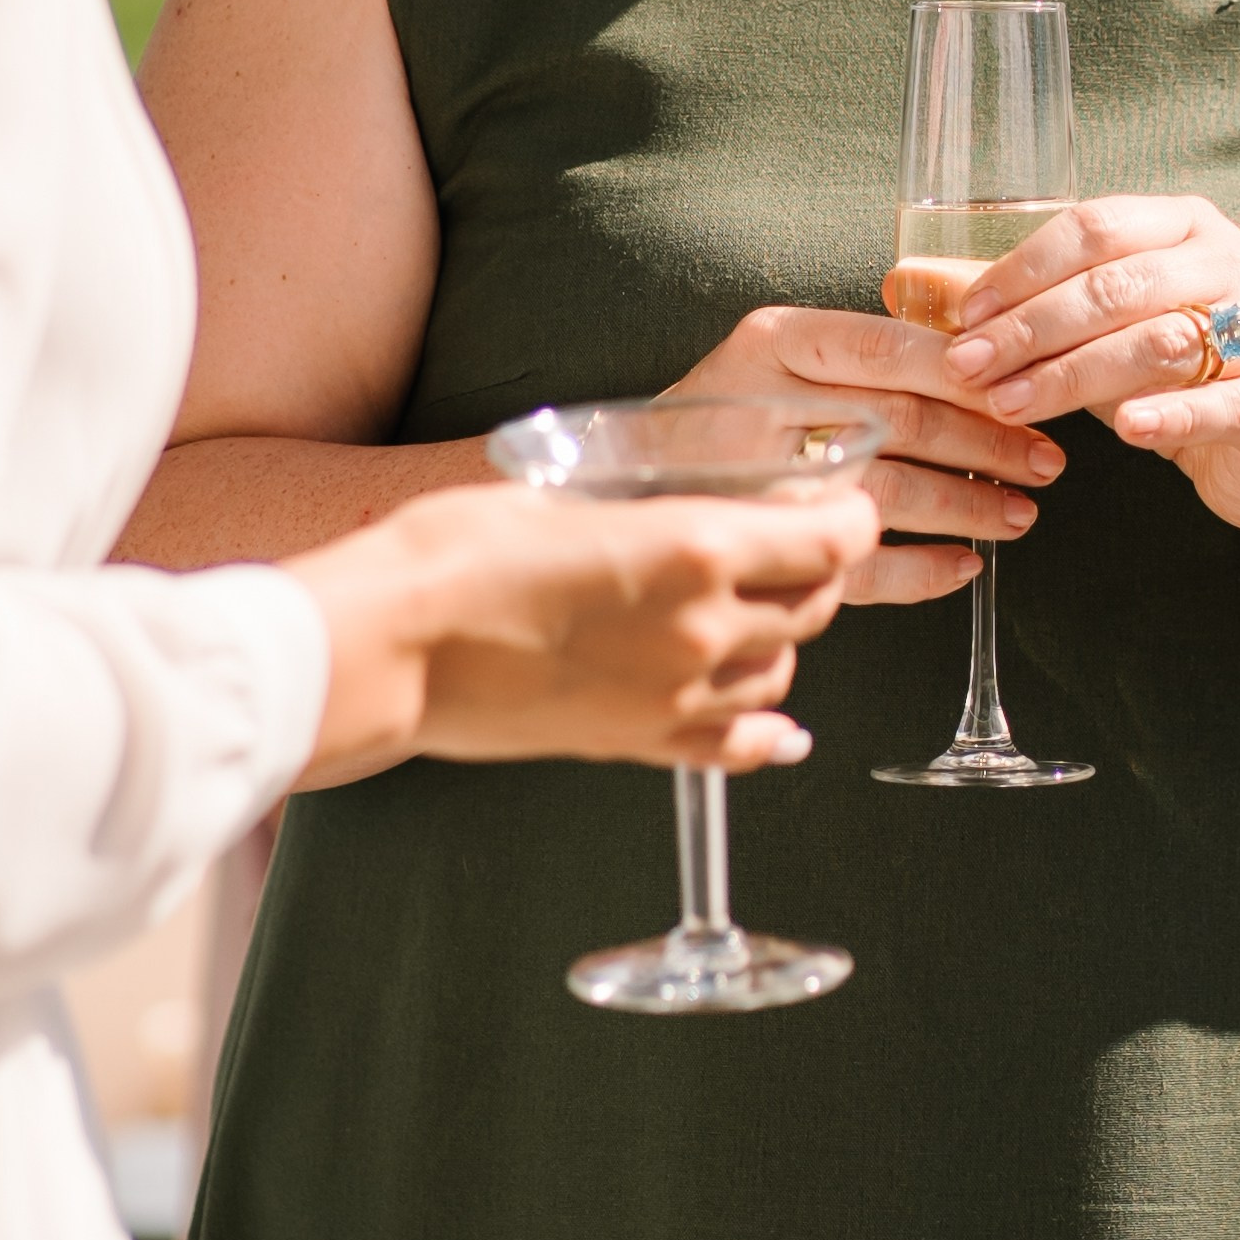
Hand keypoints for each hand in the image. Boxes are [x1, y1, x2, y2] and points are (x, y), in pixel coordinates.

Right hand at [287, 478, 880, 784]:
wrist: (391, 644)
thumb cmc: (456, 552)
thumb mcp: (566, 493)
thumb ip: (646, 507)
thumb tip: (684, 507)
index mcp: (693, 549)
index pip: (828, 541)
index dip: (848, 518)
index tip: (841, 503)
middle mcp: (703, 629)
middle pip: (813, 607)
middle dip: (816, 572)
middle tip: (795, 546)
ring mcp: (673, 696)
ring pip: (781, 674)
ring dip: (783, 641)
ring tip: (756, 613)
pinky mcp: (636, 743)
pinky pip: (735, 747)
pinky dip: (768, 733)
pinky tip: (782, 729)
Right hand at [663, 304, 1065, 605]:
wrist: (623, 477)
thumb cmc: (727, 413)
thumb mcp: (781, 357)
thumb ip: (863, 358)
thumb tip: (988, 364)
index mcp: (774, 342)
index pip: (889, 347)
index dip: (969, 374)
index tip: (1028, 392)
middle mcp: (760, 403)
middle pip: (898, 418)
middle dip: (986, 443)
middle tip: (1045, 462)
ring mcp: (755, 481)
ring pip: (883, 493)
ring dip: (965, 508)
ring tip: (1019, 516)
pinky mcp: (759, 551)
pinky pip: (854, 567)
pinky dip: (920, 572)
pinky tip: (962, 566)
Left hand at [937, 195, 1239, 549]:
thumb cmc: (1177, 372)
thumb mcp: (1102, 328)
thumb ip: (1023, 304)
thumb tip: (911, 280)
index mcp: (1184, 226)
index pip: (1095, 228)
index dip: (1023, 269)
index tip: (965, 316)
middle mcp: (1231, 263)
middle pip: (1118, 285)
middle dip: (1031, 328)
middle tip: (969, 368)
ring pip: (1159, 341)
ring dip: (1074, 374)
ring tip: (1012, 403)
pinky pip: (1224, 402)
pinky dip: (1171, 413)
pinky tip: (1124, 430)